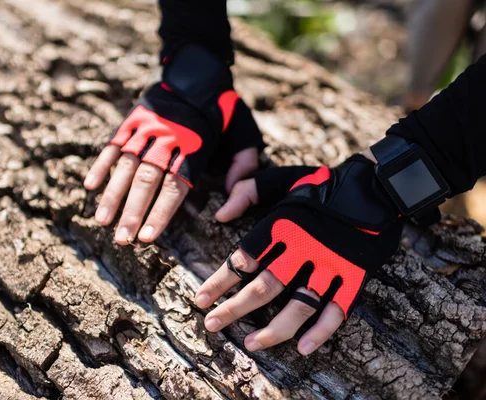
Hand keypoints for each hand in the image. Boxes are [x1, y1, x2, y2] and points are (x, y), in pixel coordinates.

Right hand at [85, 78, 263, 244]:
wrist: (199, 72)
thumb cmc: (223, 112)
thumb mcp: (245, 134)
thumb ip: (244, 166)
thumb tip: (233, 198)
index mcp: (194, 150)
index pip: (174, 188)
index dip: (159, 213)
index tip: (147, 238)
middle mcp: (167, 141)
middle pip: (147, 181)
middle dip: (132, 212)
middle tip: (121, 239)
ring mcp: (146, 130)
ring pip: (126, 166)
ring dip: (112, 194)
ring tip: (101, 221)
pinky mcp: (132, 120)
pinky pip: (114, 144)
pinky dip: (101, 164)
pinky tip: (90, 185)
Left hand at [196, 155, 402, 354]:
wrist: (376, 185)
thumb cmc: (322, 185)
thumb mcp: (281, 179)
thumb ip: (248, 192)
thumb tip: (220, 215)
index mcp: (282, 224)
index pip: (243, 259)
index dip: (220, 282)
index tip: (200, 300)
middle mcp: (303, 247)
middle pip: (265, 286)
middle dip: (235, 309)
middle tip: (212, 326)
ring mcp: (331, 263)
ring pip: (299, 304)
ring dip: (274, 329)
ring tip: (251, 344)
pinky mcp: (355, 275)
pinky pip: (339, 309)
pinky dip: (322, 330)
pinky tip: (303, 347)